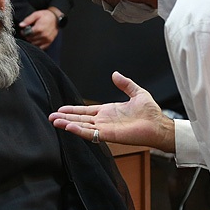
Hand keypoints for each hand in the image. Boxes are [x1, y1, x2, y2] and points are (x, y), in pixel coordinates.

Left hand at [18, 9, 58, 48]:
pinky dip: (37, 44)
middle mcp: (43, 35)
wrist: (56, 19)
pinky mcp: (49, 42)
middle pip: (30, 39)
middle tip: (28, 32)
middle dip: (27, 36)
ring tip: (33, 35)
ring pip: (34, 44)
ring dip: (32, 40)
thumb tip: (20, 25)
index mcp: (39, 28)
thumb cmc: (46, 16)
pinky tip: (36, 40)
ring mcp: (46, 40)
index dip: (24, 32)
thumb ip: (28, 20)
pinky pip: (40, 47)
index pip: (27, 34)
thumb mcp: (36, 14)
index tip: (23, 30)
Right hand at [49, 71, 175, 152]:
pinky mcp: (108, 135)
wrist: (158, 125)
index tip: (60, 109)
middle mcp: (104, 120)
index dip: (73, 110)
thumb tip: (115, 74)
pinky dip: (79, 131)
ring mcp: (105, 128)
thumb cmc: (150, 112)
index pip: (86, 110)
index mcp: (108, 111)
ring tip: (54, 122)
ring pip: (82, 126)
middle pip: (80, 119)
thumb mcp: (137, 92)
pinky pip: (91, 133)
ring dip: (68, 124)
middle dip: (65, 118)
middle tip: (51, 117)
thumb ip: (125, 84)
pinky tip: (68, 127)